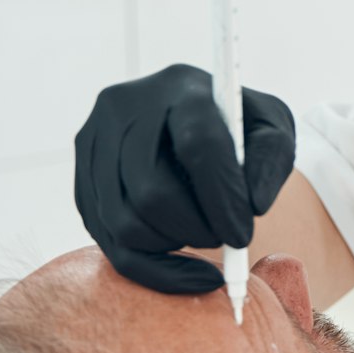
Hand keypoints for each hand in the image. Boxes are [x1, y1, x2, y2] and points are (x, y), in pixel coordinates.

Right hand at [73, 63, 296, 292]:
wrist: (188, 120)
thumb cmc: (236, 128)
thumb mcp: (271, 129)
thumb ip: (271, 160)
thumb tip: (250, 205)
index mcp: (181, 86)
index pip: (199, 145)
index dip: (222, 198)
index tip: (242, 235)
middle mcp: (126, 107)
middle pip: (151, 192)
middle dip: (194, 229)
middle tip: (223, 240)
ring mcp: (93, 141)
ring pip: (124, 222)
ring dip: (171, 246)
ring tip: (201, 234)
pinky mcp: (81, 178)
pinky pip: (107, 242)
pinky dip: (149, 266)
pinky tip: (181, 265)